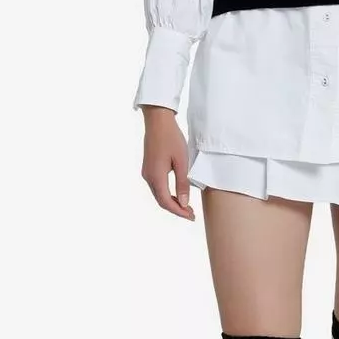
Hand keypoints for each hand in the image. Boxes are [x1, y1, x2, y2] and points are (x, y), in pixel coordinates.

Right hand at [141, 106, 194, 220]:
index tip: (191, 216)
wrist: (158, 122)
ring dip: (172, 202)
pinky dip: (167, 194)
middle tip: (191, 214)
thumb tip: (184, 203)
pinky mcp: (149, 168)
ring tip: (187, 206)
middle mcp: (148, 177)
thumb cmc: (171, 138)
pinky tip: (177, 194)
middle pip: (161, 201)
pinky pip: (157, 187)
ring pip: (159, 194)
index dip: (179, 212)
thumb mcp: (182, 161)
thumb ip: (182, 183)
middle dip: (176, 209)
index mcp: (156, 177)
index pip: (167, 202)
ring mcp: (147, 173)